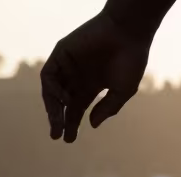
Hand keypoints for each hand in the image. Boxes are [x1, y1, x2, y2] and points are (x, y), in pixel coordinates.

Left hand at [41, 13, 150, 142]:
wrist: (128, 33)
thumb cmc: (131, 61)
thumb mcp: (122, 91)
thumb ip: (107, 108)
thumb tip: (91, 125)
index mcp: (92, 86)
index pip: (77, 109)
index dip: (72, 124)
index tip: (68, 140)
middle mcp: (77, 77)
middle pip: (63, 103)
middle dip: (59, 119)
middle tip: (57, 136)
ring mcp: (68, 65)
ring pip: (52, 91)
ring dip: (52, 108)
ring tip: (58, 122)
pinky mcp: (61, 53)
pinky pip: (49, 75)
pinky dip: (51, 89)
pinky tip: (62, 100)